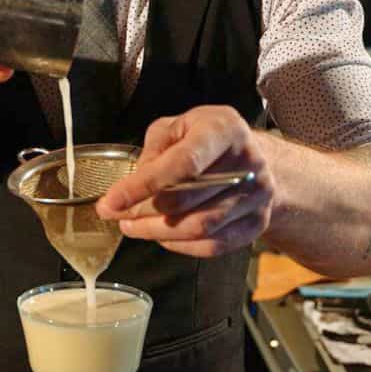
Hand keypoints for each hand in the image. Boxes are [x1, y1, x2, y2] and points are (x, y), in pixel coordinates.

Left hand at [95, 106, 274, 257]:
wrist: (258, 156)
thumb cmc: (211, 138)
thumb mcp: (180, 125)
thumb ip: (155, 149)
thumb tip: (134, 185)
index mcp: (225, 130)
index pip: (183, 164)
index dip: (143, 185)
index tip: (112, 200)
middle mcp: (247, 162)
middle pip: (188, 200)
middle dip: (143, 212)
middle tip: (117, 214)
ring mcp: (257, 196)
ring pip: (199, 228)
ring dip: (157, 232)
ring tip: (133, 226)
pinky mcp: (257, 222)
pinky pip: (213, 245)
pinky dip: (181, 246)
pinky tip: (162, 236)